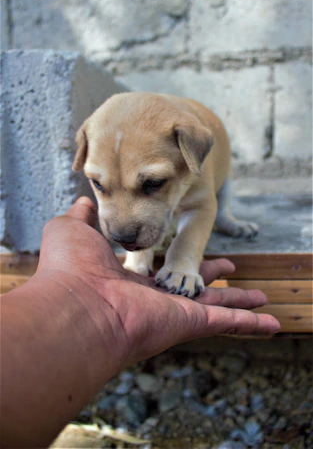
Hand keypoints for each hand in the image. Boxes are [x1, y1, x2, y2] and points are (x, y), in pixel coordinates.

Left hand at [38, 197, 279, 366]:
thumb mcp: (73, 229)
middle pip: (192, 286)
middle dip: (213, 279)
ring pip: (214, 306)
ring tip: (262, 299)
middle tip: (232, 269)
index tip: (191, 251)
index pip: (161, 267)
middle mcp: (153, 297)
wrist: (74, 305)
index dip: (178, 258)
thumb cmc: (69, 268)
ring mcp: (172, 311)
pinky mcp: (188, 322)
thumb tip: (86, 200)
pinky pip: (225, 323)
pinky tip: (272, 322)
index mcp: (130, 278)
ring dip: (239, 302)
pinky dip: (249, 323)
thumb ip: (84, 216)